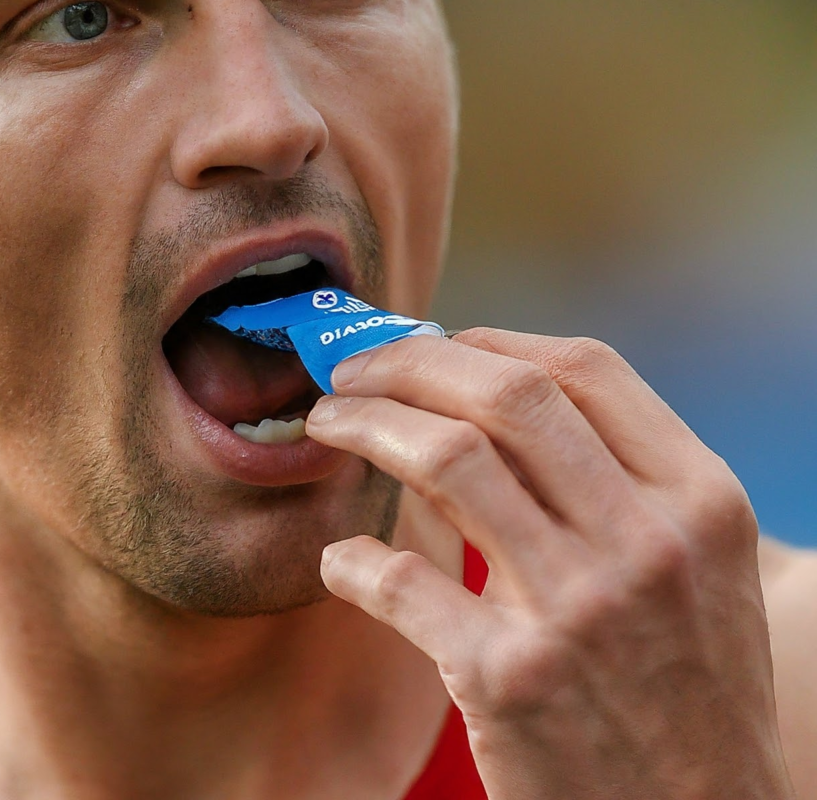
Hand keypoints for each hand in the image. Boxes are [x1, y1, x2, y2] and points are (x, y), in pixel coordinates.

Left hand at [306, 328, 795, 799]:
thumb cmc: (690, 688)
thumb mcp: (695, 567)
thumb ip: (617, 481)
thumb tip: (490, 401)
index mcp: (698, 499)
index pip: (584, 368)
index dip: (490, 339)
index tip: (434, 342)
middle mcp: (645, 540)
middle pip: (506, 393)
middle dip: (410, 362)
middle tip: (353, 370)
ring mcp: (578, 609)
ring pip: (447, 460)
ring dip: (364, 425)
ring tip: (327, 424)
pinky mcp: (510, 680)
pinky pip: (401, 582)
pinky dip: (352, 560)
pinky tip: (340, 562)